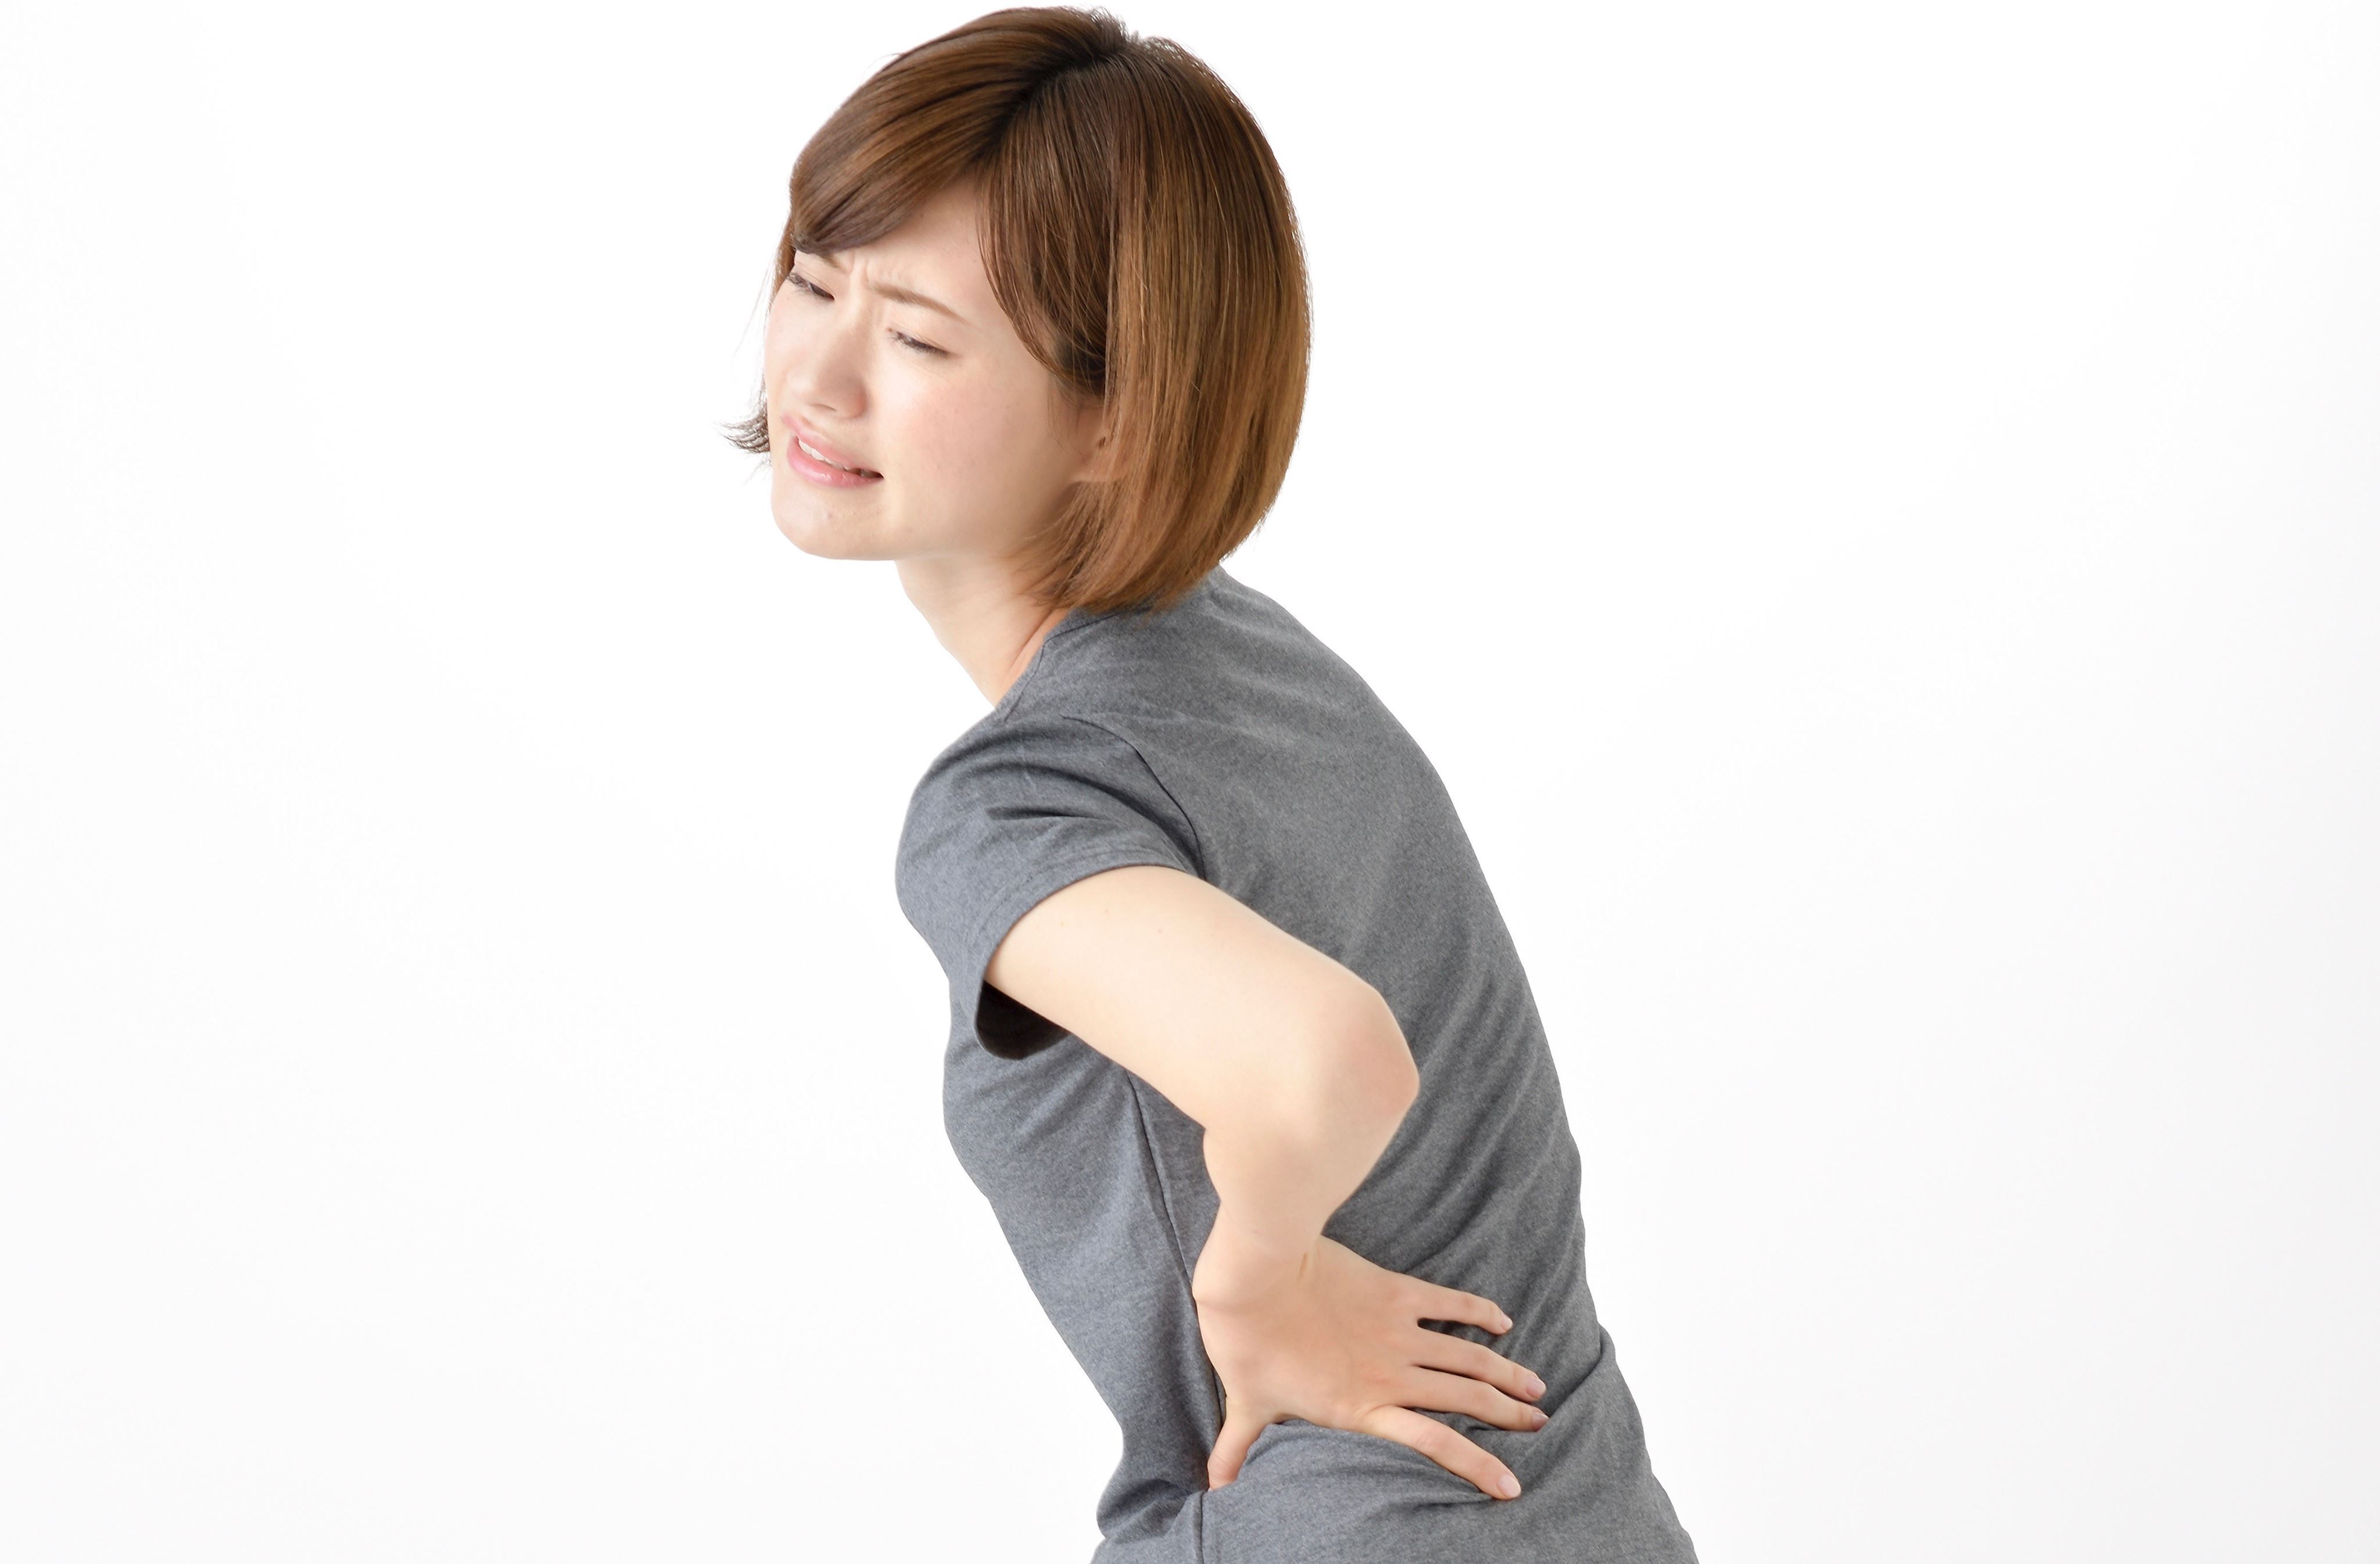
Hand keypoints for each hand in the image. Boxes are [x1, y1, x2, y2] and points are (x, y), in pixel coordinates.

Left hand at [1191, 1220, 1547, 1499]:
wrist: (1255, 1278)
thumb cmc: (1247, 1342)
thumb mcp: (1244, 1403)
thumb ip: (1238, 1447)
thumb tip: (1213, 1486)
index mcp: (1361, 1408)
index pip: (1435, 1445)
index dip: (1477, 1467)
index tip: (1512, 1487)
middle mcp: (1391, 1375)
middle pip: (1467, 1400)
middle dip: (1508, 1416)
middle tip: (1539, 1423)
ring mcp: (1398, 1331)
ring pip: (1470, 1357)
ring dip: (1506, 1373)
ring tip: (1537, 1387)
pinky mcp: (1395, 1291)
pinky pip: (1450, 1305)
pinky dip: (1480, 1313)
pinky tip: (1503, 1321)